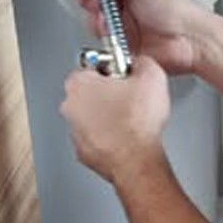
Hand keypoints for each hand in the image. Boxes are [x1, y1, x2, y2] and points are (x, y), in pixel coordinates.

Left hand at [60, 55, 170, 184]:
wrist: (135, 160)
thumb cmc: (136, 123)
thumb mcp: (152, 75)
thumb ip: (142, 62)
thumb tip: (141, 64)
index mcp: (79, 83)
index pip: (93, 65)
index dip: (114, 68)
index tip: (126, 74)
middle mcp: (70, 107)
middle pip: (90, 91)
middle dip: (110, 92)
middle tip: (131, 96)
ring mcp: (75, 132)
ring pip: (92, 116)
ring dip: (109, 115)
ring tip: (132, 118)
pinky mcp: (84, 152)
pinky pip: (97, 138)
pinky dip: (110, 137)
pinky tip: (127, 136)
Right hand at [78, 0, 211, 74]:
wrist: (190, 41)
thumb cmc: (179, 12)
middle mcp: (133, 12)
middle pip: (101, 6)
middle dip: (92, 1)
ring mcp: (130, 32)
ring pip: (101, 25)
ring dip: (97, 18)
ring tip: (102, 14)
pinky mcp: (127, 50)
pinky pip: (107, 44)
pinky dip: (103, 37)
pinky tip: (108, 31)